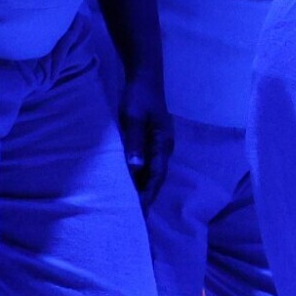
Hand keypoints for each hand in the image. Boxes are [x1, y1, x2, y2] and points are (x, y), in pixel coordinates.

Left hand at [118, 69, 173, 208]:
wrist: (145, 77)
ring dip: (144, 188)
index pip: (156, 176)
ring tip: (132, 206)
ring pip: (152, 172)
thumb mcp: (133, 118)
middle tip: (135, 218)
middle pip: (156, 178)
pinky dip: (140, 176)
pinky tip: (131, 183)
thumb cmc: (138, 96)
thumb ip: (135, 142)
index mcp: (163, 144)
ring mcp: (160, 144)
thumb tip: (136, 168)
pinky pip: (148, 164)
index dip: (147, 195)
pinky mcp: (152, 141)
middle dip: (147, 197)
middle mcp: (165, 147)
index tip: (139, 213)